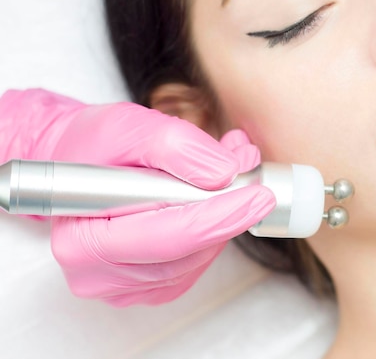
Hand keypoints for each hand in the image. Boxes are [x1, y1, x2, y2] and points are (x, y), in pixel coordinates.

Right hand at [0, 89, 274, 305]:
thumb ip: (176, 146)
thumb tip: (223, 173)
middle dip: (229, 211)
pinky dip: (211, 229)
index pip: (169, 236)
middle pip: (188, 252)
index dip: (221, 215)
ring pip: (197, 258)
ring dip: (223, 216)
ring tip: (228, 171)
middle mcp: (98, 274)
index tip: (259, 195)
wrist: (79, 164)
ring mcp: (124, 286)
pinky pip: (194, 262)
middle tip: (252, 174)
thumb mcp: (128, 126)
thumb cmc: (93, 147)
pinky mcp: (147, 285)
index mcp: (83, 239)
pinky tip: (211, 197)